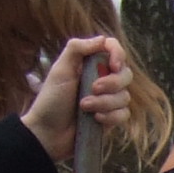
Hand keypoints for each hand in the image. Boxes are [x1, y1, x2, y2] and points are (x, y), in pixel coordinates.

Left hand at [20, 35, 130, 164]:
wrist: (48, 133)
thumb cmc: (51, 99)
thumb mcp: (60, 69)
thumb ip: (77, 49)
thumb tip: (102, 39)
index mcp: (90, 64)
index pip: (113, 49)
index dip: (118, 54)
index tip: (113, 66)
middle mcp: (102, 79)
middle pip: (126, 73)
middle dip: (112, 83)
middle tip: (92, 88)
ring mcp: (108, 100)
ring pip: (125, 96)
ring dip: (104, 103)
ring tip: (84, 107)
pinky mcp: (111, 118)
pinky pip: (124, 114)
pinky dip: (110, 117)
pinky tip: (95, 119)